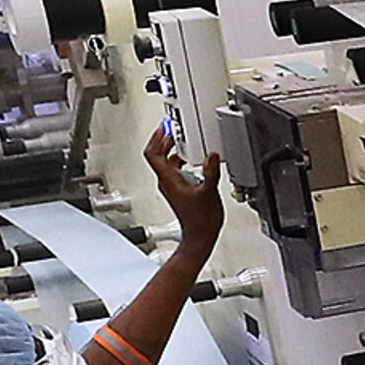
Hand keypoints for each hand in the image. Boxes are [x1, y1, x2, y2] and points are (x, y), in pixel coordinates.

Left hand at [144, 125, 225, 246]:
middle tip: (173, 129)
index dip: (157, 138)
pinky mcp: (180, 190)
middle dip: (165, 140)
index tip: (165, 127)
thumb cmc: (200, 220)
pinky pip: (176, 170)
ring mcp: (172, 186)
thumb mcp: (209, 192)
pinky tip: (194, 160)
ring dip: (174, 150)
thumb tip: (211, 156)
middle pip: (158, 155)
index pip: (153, 153)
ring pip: (167, 162)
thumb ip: (210, 172)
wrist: (200, 237)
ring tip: (184, 141)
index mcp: (168, 180)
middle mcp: (167, 182)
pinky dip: (182, 161)